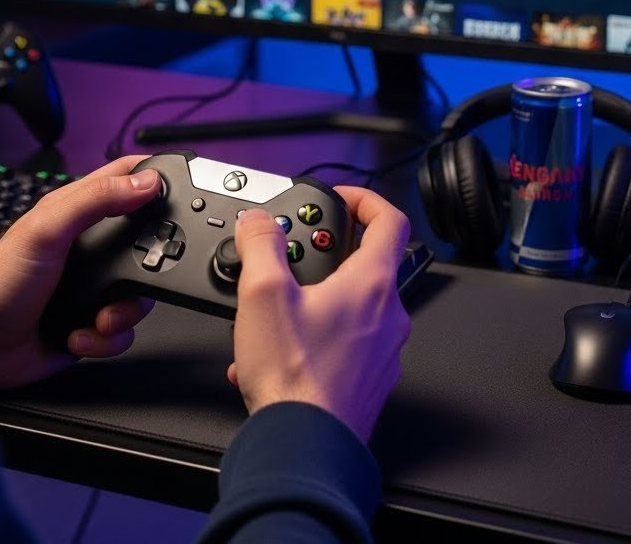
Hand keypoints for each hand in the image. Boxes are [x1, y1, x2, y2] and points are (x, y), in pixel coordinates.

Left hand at [0, 156, 159, 389]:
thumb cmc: (0, 280)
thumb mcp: (48, 229)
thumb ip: (96, 200)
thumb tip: (145, 182)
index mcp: (80, 212)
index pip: (128, 179)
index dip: (156, 177)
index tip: (183, 189)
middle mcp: (92, 247)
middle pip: (149, 242)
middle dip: (151, 265)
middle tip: (133, 277)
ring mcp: (95, 286)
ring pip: (141, 294)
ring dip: (123, 312)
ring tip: (99, 316)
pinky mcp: (94, 322)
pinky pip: (124, 332)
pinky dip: (105, 338)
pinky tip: (79, 333)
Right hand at [228, 187, 410, 441]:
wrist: (305, 449)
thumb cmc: (295, 378)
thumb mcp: (263, 293)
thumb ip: (261, 243)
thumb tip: (258, 220)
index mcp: (373, 284)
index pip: (390, 220)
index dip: (365, 199)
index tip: (340, 199)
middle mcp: (388, 317)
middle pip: (365, 265)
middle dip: (323, 258)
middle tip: (292, 259)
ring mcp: (381, 353)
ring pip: (350, 309)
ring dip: (312, 303)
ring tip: (272, 317)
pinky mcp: (367, 383)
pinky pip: (342, 346)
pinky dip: (311, 340)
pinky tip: (272, 357)